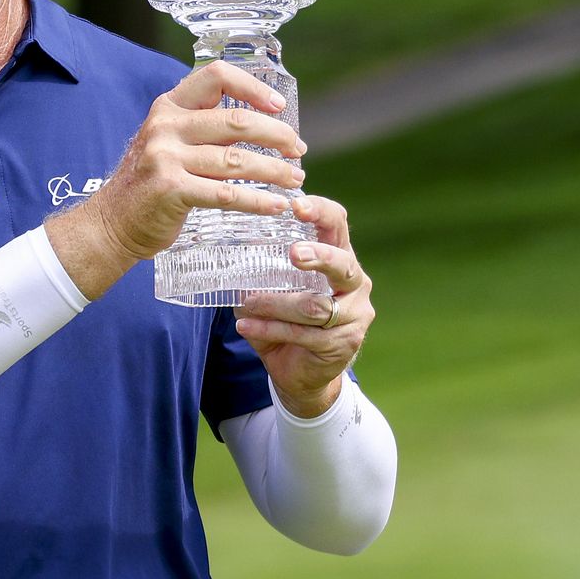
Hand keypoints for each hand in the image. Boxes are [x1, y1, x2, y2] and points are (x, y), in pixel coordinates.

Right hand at [46, 61, 306, 297]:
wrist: (111, 224)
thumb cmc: (150, 184)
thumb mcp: (170, 144)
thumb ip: (206, 131)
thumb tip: (264, 128)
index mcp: (168, 107)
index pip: (216, 76)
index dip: (253, 87)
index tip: (279, 107)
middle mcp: (166, 125)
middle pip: (236, 120)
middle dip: (277, 135)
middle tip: (298, 150)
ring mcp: (165, 157)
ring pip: (236, 160)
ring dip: (274, 171)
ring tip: (295, 180)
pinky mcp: (170, 189)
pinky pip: (226, 194)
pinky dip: (257, 201)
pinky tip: (275, 206)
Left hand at [235, 195, 374, 418]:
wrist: (303, 373)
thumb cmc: (288, 319)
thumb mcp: (276, 288)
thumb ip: (262, 268)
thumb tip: (225, 248)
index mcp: (339, 256)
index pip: (338, 224)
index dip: (321, 211)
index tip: (296, 205)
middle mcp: (355, 282)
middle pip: (343, 264)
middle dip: (319, 257)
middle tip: (295, 254)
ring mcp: (354, 314)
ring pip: (315, 305)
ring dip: (274, 304)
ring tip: (245, 304)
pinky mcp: (344, 342)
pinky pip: (304, 334)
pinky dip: (270, 328)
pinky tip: (245, 327)